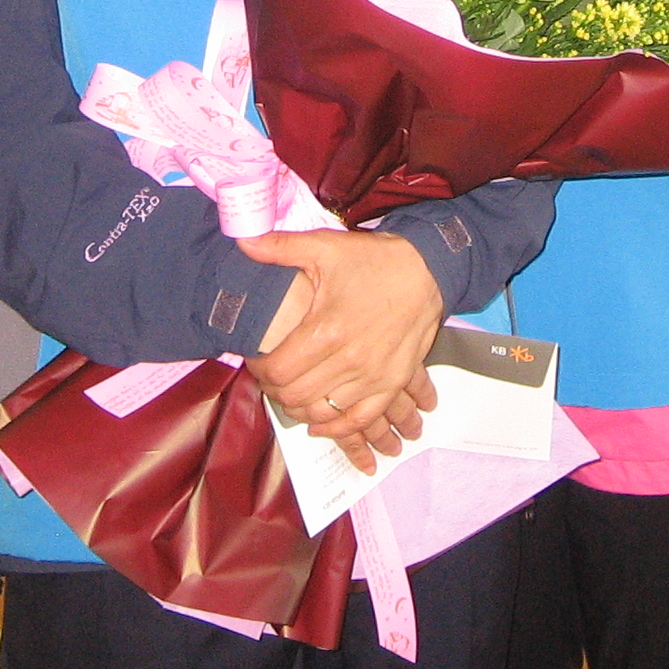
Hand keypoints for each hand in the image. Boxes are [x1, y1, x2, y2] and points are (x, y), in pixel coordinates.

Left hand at [241, 229, 441, 473]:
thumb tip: (241, 240)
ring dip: (301, 410)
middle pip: (295, 397)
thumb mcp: (325, 247)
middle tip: (271, 378)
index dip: (259, 371)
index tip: (256, 361)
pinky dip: (337, 427)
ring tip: (293, 395)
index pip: (277, 371)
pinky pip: (360, 419)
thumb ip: (279, 247)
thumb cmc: (373, 260)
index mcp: (326, 330)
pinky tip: (322, 423)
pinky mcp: (391, 383)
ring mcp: (372, 376)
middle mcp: (348, 360)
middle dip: (276, 391)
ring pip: (323, 413)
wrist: (427, 269)